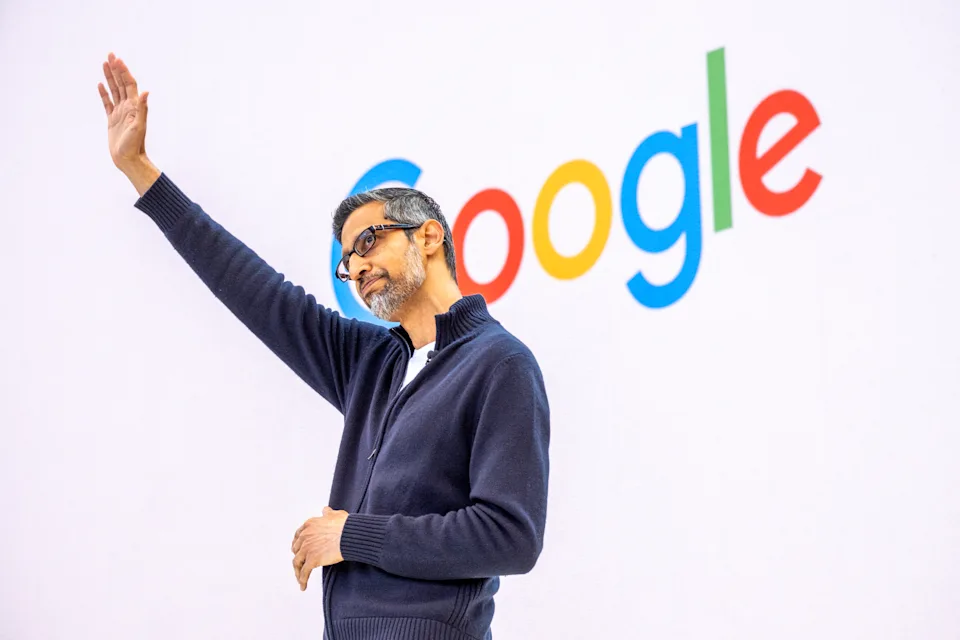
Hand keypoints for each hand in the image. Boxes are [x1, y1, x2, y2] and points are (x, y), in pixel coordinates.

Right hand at [98, 52, 148, 171]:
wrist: (128, 159)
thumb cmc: (134, 144)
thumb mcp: (139, 126)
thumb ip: (142, 108)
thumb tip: (146, 92)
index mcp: (134, 107)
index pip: (128, 84)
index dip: (123, 71)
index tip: (117, 59)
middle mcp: (128, 107)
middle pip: (120, 84)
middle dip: (116, 69)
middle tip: (110, 55)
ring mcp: (119, 113)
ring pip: (113, 90)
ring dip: (109, 77)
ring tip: (104, 64)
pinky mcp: (112, 120)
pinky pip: (107, 103)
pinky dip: (104, 93)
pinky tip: (100, 85)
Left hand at [291, 506, 348, 590]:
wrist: (350, 535)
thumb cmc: (345, 525)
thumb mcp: (335, 514)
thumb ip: (328, 513)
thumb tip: (325, 510)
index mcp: (309, 525)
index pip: (298, 536)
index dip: (298, 544)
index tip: (299, 549)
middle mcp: (305, 536)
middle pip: (296, 550)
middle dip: (298, 557)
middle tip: (301, 564)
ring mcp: (307, 549)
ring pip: (297, 562)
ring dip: (297, 571)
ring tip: (300, 579)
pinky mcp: (312, 560)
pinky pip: (304, 573)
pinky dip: (302, 580)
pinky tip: (303, 587)